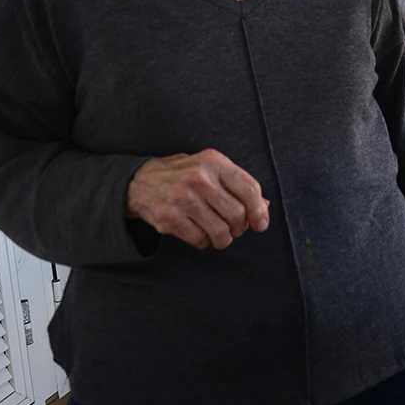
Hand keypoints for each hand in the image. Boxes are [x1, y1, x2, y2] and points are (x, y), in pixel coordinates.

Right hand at [125, 150, 269, 249]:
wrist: (140, 182)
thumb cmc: (185, 176)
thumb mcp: (211, 169)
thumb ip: (237, 185)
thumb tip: (264, 208)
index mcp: (214, 162)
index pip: (249, 188)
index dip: (259, 210)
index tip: (260, 224)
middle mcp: (199, 178)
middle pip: (237, 214)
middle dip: (240, 227)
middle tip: (234, 228)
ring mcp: (183, 198)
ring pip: (220, 232)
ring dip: (224, 239)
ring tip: (219, 234)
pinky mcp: (169, 218)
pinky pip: (200, 240)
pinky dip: (204, 242)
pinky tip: (199, 232)